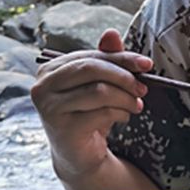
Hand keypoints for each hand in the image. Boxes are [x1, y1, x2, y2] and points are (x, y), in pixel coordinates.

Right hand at [30, 29, 152, 181]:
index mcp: (50, 70)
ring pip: (99, 91)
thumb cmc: (88, 115)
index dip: (121, 58)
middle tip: (143, 89)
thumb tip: (111, 33)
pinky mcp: (62, 128)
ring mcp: (50, 107)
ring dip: (125, 98)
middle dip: (124, 77)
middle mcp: (43, 86)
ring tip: (135, 106)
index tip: (146, 65)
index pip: (91, 57)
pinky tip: (123, 117)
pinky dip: (120, 113)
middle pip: (92, 69)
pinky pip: (101, 113)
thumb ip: (105, 60)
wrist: (78, 156)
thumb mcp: (98, 86)